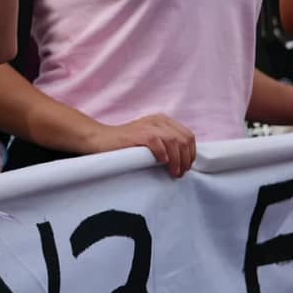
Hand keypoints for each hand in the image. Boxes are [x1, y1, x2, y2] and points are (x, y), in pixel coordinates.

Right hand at [81, 115, 195, 176]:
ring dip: (177, 160)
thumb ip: (166, 144)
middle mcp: (157, 120)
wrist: (100, 139)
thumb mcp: (150, 139)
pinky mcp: (138, 134)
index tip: (186, 167)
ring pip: (175, 141)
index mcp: (162, 120)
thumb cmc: (125, 144)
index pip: (188, 135)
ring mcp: (147, 126)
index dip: (191, 153)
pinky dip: (163, 154)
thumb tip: (184, 160)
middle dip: (186, 159)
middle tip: (180, 173)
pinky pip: (157, 143)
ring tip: (173, 172)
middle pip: (184, 139)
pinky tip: (161, 162)